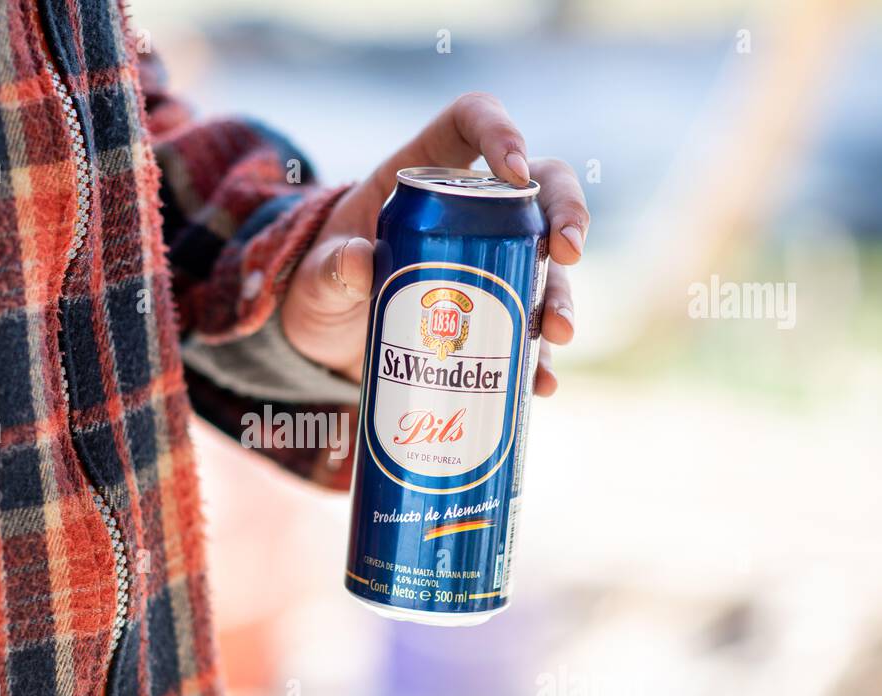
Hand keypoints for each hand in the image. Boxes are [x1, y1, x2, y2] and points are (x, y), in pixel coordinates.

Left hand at [281, 93, 588, 396]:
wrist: (320, 345)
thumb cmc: (317, 290)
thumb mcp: (314, 280)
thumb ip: (329, 269)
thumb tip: (358, 263)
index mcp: (422, 175)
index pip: (469, 124)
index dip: (500, 131)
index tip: (517, 170)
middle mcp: (469, 211)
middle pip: (539, 187)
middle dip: (566, 215)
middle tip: (567, 254)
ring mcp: (487, 262)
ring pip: (544, 264)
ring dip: (560, 296)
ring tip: (557, 334)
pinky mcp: (490, 315)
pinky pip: (527, 330)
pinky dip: (539, 359)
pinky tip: (541, 386)